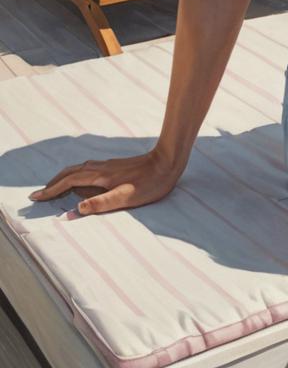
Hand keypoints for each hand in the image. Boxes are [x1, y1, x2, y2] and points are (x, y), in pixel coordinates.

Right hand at [28, 148, 182, 215]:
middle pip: (71, 172)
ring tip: (55, 187)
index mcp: (101, 175)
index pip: (69, 181)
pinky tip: (82, 180)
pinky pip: (89, 169)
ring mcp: (109, 165)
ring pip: (80, 169)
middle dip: (54, 183)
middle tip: (40, 193)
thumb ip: (101, 203)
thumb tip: (75, 210)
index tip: (36, 197)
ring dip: (64, 177)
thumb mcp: (126, 197)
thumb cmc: (150, 182)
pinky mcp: (116, 166)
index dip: (52, 189)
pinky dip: (77, 174)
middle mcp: (102, 167)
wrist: (169, 161)